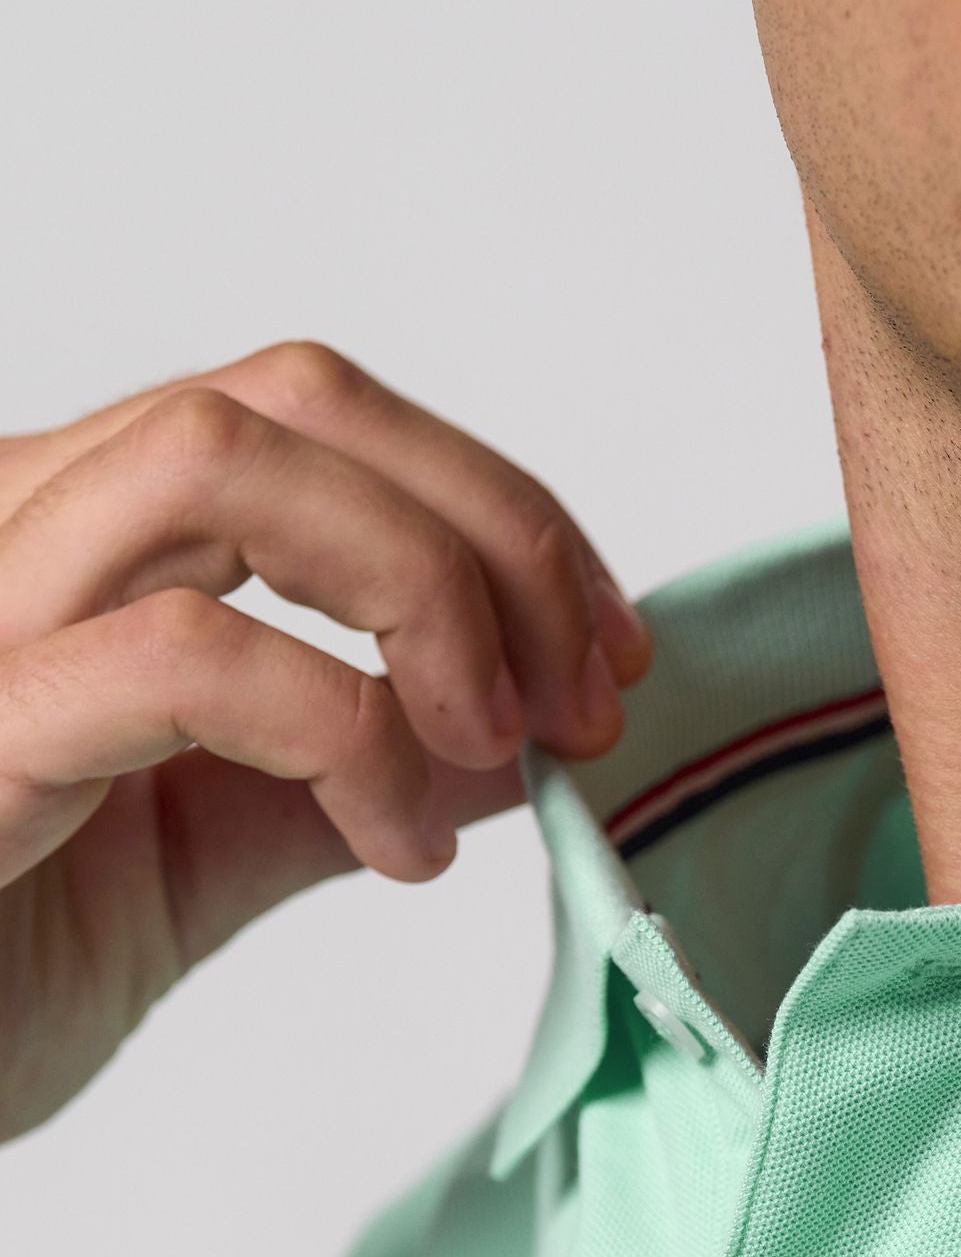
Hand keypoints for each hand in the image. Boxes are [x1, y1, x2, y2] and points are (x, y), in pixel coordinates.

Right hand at [0, 343, 652, 1141]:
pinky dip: (342, 731)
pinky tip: (399, 848)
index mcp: (71, 536)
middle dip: (489, 530)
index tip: (606, 648)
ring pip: (219, 465)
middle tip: (586, 697)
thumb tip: (522, 734)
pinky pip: (177, 656)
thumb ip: (348, 777)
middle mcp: (9, 529)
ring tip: (498, 747)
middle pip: (286, 401)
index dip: (489, 501)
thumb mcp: (206, 855)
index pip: (307, 414)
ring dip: (421, 592)